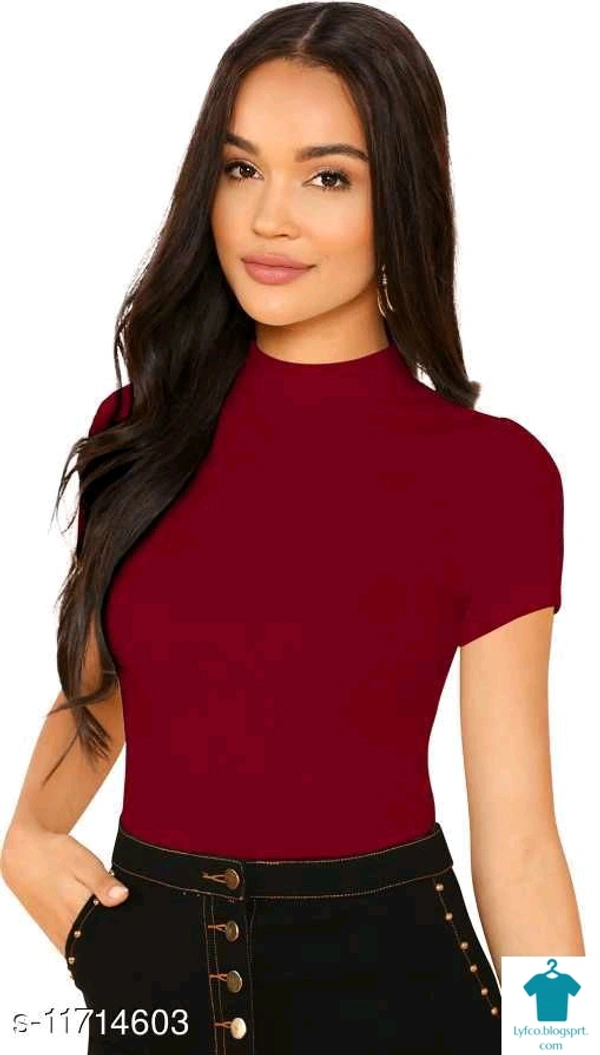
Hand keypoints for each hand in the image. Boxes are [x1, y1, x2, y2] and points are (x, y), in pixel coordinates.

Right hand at [1, 824, 128, 955]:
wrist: (24, 858)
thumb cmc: (55, 856)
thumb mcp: (83, 862)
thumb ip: (103, 882)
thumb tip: (123, 897)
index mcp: (75, 909)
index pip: (108, 930)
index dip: (124, 924)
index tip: (131, 914)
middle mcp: (66, 928)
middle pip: (99, 940)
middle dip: (114, 930)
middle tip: (119, 909)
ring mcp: (59, 935)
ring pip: (87, 946)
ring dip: (100, 934)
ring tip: (105, 912)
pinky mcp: (55, 936)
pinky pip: (75, 946)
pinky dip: (87, 938)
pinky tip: (94, 921)